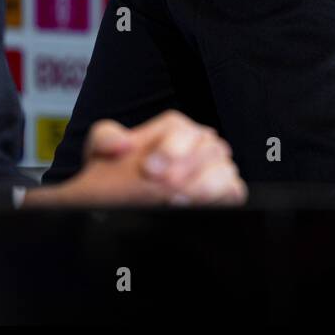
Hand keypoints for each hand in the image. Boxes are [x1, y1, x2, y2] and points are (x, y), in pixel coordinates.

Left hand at [23, 111, 246, 207]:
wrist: (119, 202)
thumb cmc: (115, 174)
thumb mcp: (100, 151)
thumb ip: (105, 138)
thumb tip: (123, 144)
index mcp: (172, 130)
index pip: (179, 128)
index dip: (170, 147)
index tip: (150, 169)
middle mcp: (198, 144)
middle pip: (206, 146)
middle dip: (185, 168)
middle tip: (164, 187)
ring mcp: (213, 167)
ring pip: (223, 168)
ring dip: (203, 185)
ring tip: (178, 201)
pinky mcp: (224, 192)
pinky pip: (234, 190)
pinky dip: (221, 196)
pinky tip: (198, 206)